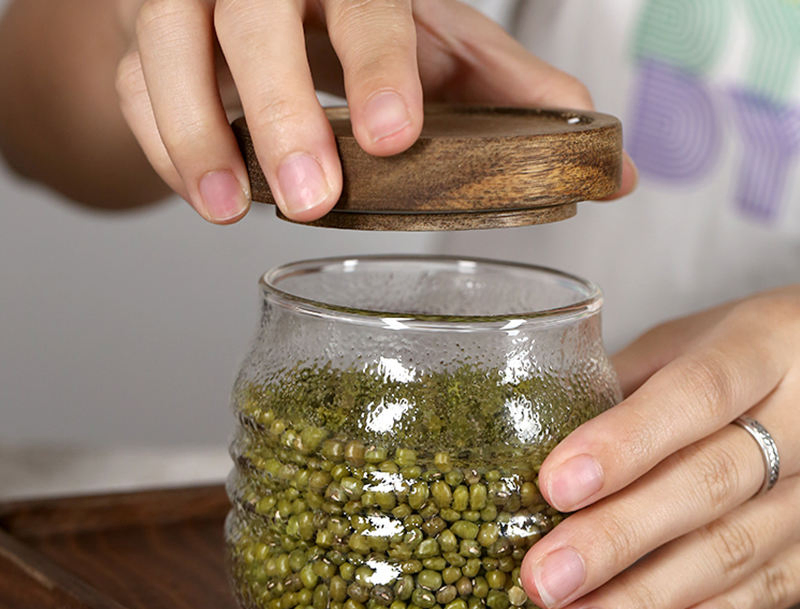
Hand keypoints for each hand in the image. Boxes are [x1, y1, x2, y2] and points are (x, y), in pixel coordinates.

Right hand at [113, 0, 635, 223]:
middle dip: (280, 110)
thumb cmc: (351, 19)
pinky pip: (134, 85)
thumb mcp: (431, 39)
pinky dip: (160, 141)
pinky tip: (199, 189)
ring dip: (194, 132)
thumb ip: (506, 90)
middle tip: (314, 200)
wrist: (253, 2)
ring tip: (227, 210)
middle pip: (253, 18)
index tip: (394, 136)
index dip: (379, 63)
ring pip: (169, 46)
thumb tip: (612, 164)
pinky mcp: (141, 37)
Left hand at [520, 286, 799, 608]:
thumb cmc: (744, 352)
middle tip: (544, 580)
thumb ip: (622, 382)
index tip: (555, 486)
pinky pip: (779, 586)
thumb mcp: (689, 342)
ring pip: (736, 548)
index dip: (625, 442)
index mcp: (761, 347)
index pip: (693, 394)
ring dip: (648, 599)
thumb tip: (529, 433)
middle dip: (617, 538)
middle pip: (707, 483)